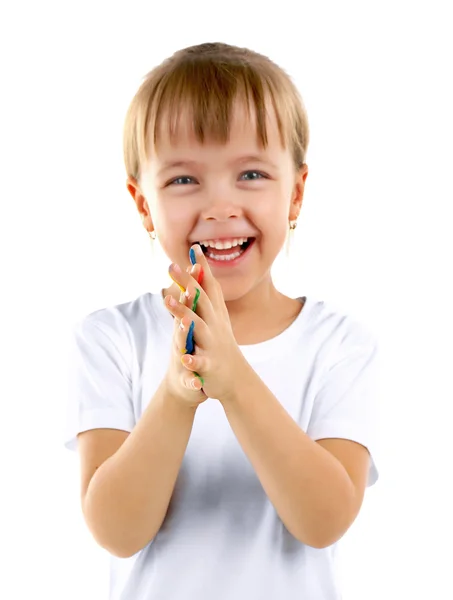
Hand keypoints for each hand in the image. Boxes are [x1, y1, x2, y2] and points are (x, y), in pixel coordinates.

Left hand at [163, 245, 243, 402]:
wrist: (234, 377)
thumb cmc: (219, 343)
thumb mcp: (213, 318)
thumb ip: (205, 295)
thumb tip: (199, 270)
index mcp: (214, 314)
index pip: (207, 287)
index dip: (201, 268)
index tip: (194, 247)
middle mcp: (214, 325)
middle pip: (201, 301)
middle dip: (188, 283)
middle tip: (172, 267)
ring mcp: (212, 345)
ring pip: (198, 328)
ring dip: (184, 315)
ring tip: (168, 302)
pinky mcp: (209, 366)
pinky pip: (199, 363)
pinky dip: (192, 362)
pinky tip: (184, 359)